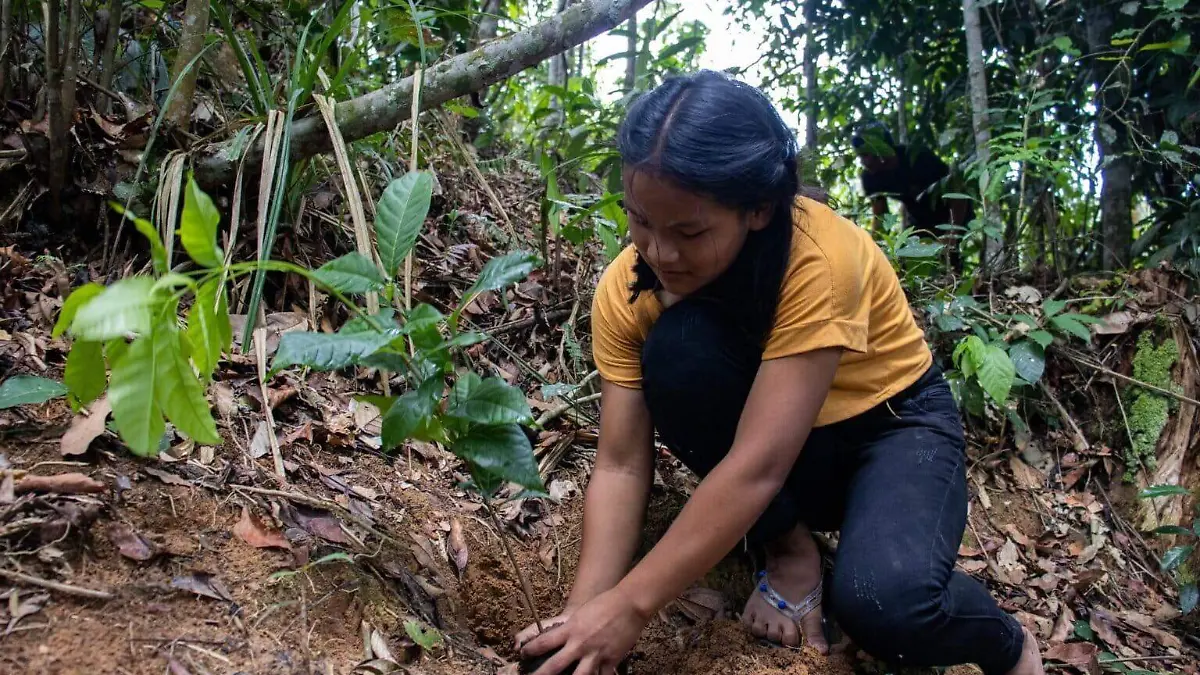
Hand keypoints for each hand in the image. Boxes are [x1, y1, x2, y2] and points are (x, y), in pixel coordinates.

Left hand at [519, 587, 647, 674]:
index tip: (522, 655)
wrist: (628, 604)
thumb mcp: (580, 615)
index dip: (530, 650)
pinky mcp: (611, 660)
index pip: (543, 643)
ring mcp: (595, 654)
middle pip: (555, 665)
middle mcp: (580, 644)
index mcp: (571, 630)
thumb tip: (557, 637)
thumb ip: (569, 629)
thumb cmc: (603, 604)